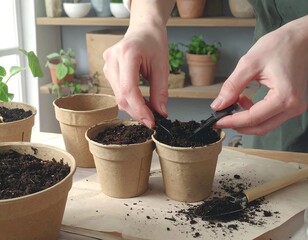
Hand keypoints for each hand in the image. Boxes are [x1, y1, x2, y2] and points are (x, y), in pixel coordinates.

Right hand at [103, 0, 174, 127]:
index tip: (152, 122)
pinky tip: (141, 102)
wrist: (143, 30)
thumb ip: (161, 91)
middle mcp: (112, 59)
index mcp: (127, 53)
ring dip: (134, 108)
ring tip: (149, 110)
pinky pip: (117, 92)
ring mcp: (107, 65)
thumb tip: (160, 113)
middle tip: (154, 119)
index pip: (129, 89)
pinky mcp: (107, 71)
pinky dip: (130, 101)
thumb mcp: (162, 66)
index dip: (139, 109)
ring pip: (118, 97)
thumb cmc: (154, 43)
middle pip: (122, 96)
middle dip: (138, 112)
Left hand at [211, 16, 307, 134]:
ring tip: (232, 103)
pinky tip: (244, 100)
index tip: (216, 121)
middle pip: (260, 128)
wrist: (301, 39)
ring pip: (264, 125)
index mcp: (284, 97)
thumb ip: (232, 86)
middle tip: (220, 118)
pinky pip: (269, 117)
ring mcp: (294, 107)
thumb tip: (218, 105)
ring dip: (245, 120)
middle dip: (237, 125)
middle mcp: (293, 107)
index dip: (231, 121)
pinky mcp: (291, 105)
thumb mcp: (249, 64)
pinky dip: (254, 114)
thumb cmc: (279, 46)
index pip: (253, 118)